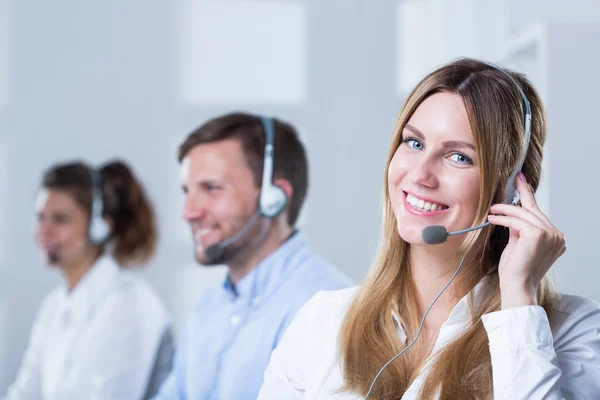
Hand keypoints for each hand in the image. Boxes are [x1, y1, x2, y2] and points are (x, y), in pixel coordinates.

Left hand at [487, 172, 566, 308]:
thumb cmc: (516, 269)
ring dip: (505, 210)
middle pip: (533, 210)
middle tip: (510, 182)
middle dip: (518, 197)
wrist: (516, 285)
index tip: (522, 179)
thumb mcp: (519, 243)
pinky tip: (492, 218)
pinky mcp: (538, 235)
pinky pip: (516, 221)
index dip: (529, 194)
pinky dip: (503, 218)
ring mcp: (550, 235)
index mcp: (555, 238)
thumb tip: (513, 213)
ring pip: (523, 214)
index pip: (539, 212)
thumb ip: (519, 228)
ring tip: (492, 209)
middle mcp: (556, 235)